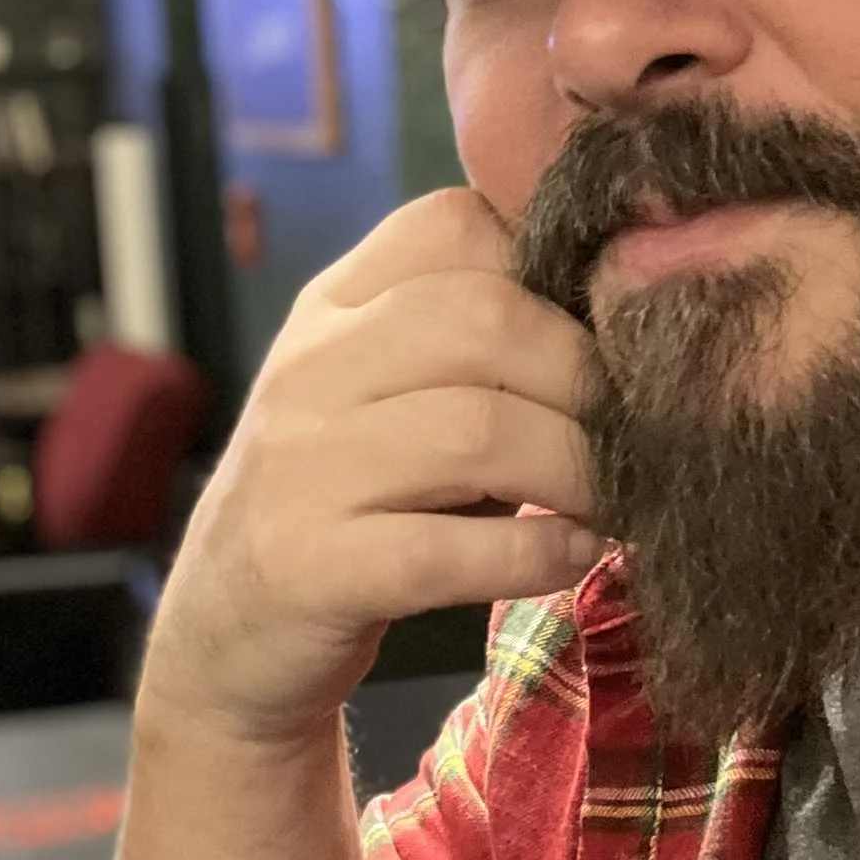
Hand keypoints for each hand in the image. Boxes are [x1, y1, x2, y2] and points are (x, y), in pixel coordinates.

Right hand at [139, 190, 600, 745]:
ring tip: (619, 500)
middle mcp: (310, 367)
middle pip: (484, 320)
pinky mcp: (312, 567)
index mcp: (334, 305)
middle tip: (633, 431)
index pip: (454, 225)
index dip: (553, 268)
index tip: (604, 333)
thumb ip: (472, 343)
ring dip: (580, 470)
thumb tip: (630, 321)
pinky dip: (539, 553)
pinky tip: (574, 555)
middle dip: (586, 378)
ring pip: (479, 431)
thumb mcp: (385, 393)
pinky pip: (451, 549)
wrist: (226, 634)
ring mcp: (301, 466)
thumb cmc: (347, 499)